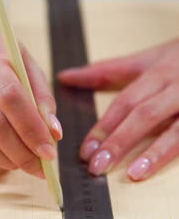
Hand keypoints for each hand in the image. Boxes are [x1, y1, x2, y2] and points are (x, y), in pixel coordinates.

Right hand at [0, 5, 62, 176]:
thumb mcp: (24, 60)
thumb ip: (41, 95)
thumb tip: (53, 133)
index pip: (10, 96)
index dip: (32, 129)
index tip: (49, 151)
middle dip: (21, 153)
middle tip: (39, 166)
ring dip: (5, 160)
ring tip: (23, 163)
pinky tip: (3, 156)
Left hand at [59, 39, 178, 180]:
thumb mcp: (146, 59)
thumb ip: (106, 71)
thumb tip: (65, 76)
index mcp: (157, 74)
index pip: (125, 103)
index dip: (104, 127)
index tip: (85, 150)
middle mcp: (176, 88)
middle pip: (144, 115)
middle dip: (119, 141)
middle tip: (97, 165)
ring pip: (175, 129)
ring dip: (154, 152)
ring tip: (132, 173)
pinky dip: (175, 152)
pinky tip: (160, 167)